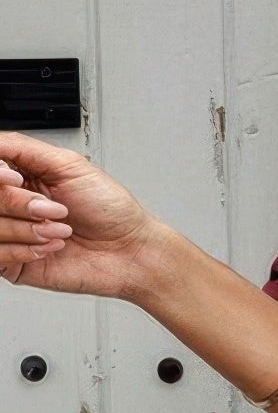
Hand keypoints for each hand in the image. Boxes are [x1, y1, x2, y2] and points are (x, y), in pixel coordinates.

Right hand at [0, 132, 163, 298]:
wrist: (130, 251)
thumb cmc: (111, 210)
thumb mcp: (69, 165)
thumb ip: (22, 147)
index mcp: (22, 177)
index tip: (17, 178)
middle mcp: (14, 204)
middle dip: (20, 203)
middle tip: (54, 209)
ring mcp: (12, 234)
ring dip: (29, 229)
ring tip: (60, 230)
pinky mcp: (13, 264)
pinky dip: (27, 249)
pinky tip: (52, 247)